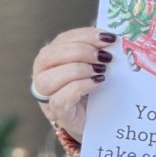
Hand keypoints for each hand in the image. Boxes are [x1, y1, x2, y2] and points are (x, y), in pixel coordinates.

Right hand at [31, 27, 116, 142]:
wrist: (98, 121)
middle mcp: (43, 75)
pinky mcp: (58, 113)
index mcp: (52, 58)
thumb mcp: (95, 66)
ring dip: (77, 70)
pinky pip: (60, 99)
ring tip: (101, 71)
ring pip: (48, 79)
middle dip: (80, 52)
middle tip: (105, 57)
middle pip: (49, 56)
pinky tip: (97, 83)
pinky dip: (80, 87)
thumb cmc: (95, 90)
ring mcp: (47, 97)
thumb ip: (98, 52)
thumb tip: (112, 39)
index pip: (62, 40)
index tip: (109, 38)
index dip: (85, 36)